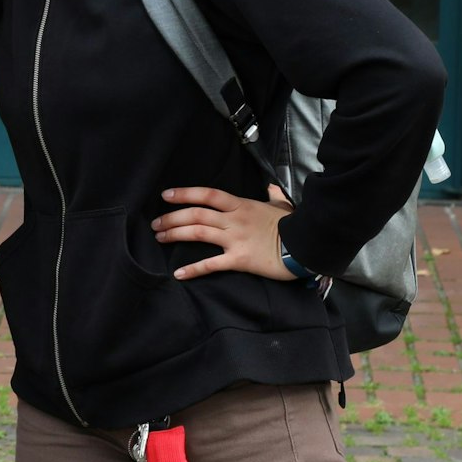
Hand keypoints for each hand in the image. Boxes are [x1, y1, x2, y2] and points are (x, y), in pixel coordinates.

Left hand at [151, 184, 298, 280]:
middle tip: (155, 223)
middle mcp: (234, 220)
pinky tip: (178, 273)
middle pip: (196, 214)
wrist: (306, 245)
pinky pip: (211, 264)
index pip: (208, 195)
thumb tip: (271, 187)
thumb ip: (273, 196)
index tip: (166, 195)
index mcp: (241, 205)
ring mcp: (235, 239)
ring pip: (198, 233)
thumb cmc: (293, 226)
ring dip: (175, 234)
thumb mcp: (282, 207)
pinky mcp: (239, 259)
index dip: (185, 193)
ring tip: (159, 238)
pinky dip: (193, 269)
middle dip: (172, 218)